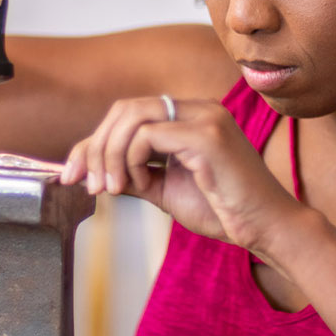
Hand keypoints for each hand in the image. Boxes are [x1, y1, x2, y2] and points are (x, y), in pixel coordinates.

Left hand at [59, 96, 301, 254]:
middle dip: (94, 147)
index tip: (71, 174)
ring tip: (111, 188)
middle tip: (86, 184)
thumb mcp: (164, 190)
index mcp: (188, 116)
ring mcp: (204, 117)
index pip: (127, 114)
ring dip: (109, 155)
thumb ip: (131, 175)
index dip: (92, 142)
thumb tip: (88, 174)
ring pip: (131, 117)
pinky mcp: (207, 135)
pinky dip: (132, 160)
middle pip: (123, 109)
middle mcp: (196, 107)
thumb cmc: (223, 210)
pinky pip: (148, 136)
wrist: (265, 228)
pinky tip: (142, 183)